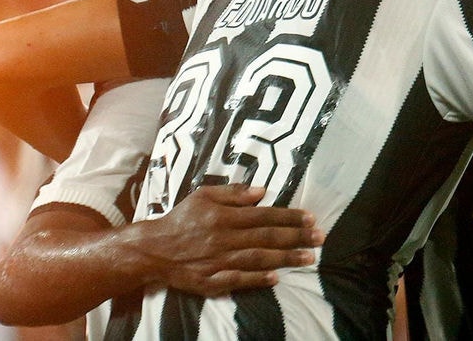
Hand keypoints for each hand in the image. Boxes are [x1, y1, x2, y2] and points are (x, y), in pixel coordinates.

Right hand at [138, 184, 323, 296]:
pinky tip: (277, 278)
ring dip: (286, 258)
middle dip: (296, 237)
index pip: (264, 215)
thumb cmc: (181, 219)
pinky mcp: (210, 280)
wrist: (152, 250)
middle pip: (266, 237)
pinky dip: (257, 279)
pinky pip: (238, 280)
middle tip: (321, 237)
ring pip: (258, 259)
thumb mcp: (203, 196)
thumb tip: (262, 191)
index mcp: (224, 215)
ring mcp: (218, 261)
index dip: (289, 216)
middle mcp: (224, 238)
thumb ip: (233, 192)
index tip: (311, 217)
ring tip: (310, 257)